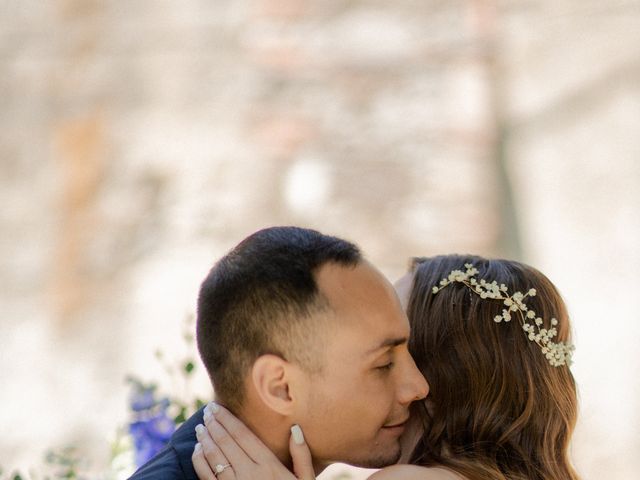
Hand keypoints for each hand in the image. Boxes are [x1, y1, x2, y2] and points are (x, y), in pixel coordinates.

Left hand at [192, 402, 315, 479]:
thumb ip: (301, 456)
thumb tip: (295, 429)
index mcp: (269, 466)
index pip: (243, 435)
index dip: (228, 419)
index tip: (217, 407)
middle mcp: (250, 474)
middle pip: (227, 443)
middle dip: (215, 424)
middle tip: (207, 410)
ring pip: (215, 458)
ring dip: (206, 440)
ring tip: (201, 426)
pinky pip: (208, 478)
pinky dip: (200, 462)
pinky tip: (198, 451)